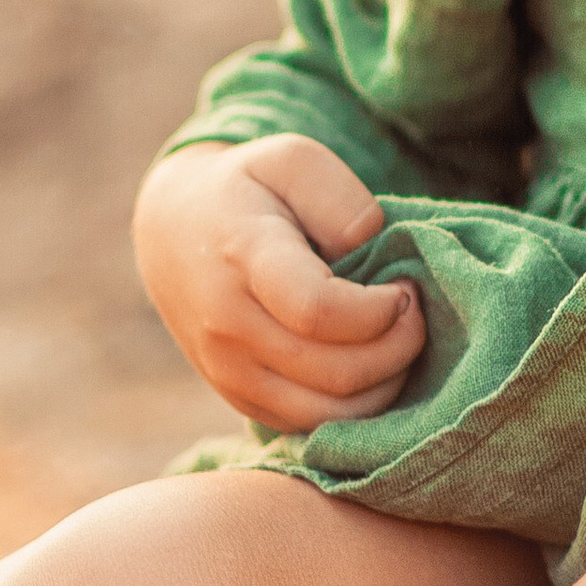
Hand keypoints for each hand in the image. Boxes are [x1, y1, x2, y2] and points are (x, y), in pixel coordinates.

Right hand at [132, 137, 421, 430]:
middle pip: (335, 372)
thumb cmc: (249, 189)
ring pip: (326, 414)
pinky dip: (354, 409)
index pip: (320, 312)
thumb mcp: (292, 158)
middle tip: (413, 312)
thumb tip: (366, 249)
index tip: (403, 286)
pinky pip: (308, 427)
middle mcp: (228, 325)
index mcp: (244, 258)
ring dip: (384, 386)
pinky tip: (369, 364)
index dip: (381, 310)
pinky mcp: (236, 398)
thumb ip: (337, 196)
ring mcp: (227, 370)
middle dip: (398, 348)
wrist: (172, 233)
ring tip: (395, 340)